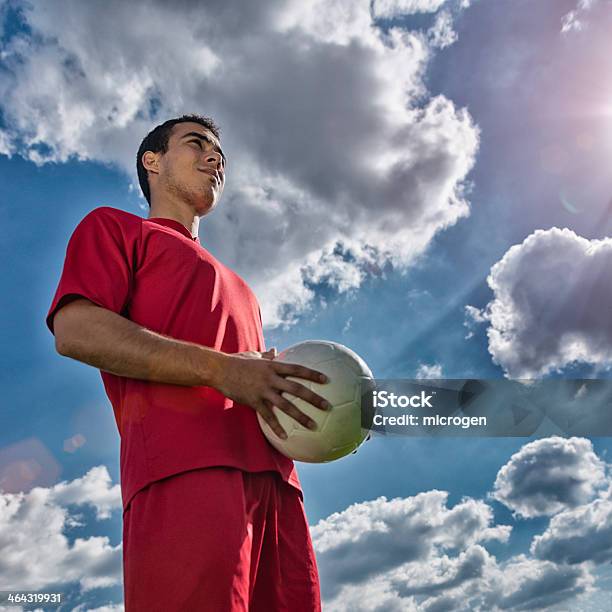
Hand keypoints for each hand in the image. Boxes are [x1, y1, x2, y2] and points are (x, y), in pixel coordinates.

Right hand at [214, 348, 329, 438]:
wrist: (219, 370)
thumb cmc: (237, 361)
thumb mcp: (254, 355)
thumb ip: (267, 355)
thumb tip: (275, 350)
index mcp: (273, 366)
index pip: (298, 369)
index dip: (313, 374)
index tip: (326, 380)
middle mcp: (271, 378)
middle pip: (297, 389)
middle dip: (314, 398)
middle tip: (328, 406)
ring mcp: (263, 391)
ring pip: (286, 405)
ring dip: (301, 416)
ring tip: (314, 425)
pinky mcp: (254, 401)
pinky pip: (268, 417)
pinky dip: (277, 427)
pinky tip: (285, 437)